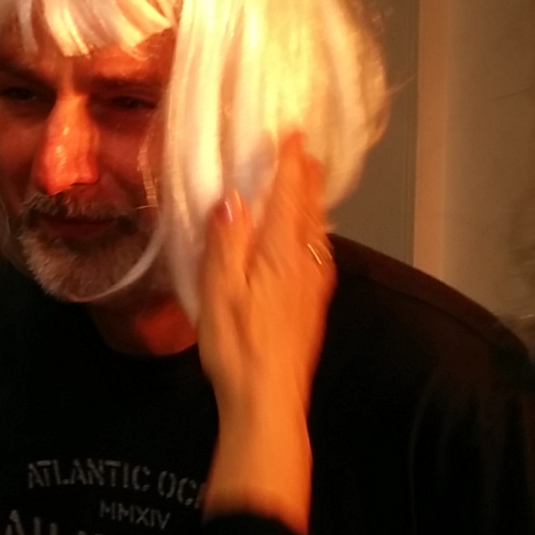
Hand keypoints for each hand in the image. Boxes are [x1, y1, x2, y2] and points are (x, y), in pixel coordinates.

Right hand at [197, 133, 334, 533]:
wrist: (268, 400)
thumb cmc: (237, 347)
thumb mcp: (217, 290)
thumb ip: (225, 240)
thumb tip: (231, 196)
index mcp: (280, 253)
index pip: (289, 194)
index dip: (290, 162)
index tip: (291, 134)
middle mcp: (304, 263)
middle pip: (310, 209)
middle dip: (306, 177)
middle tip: (303, 150)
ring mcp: (312, 285)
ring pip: (317, 231)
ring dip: (311, 202)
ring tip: (307, 184)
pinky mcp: (312, 306)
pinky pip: (317, 253)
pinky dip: (312, 232)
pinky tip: (307, 240)